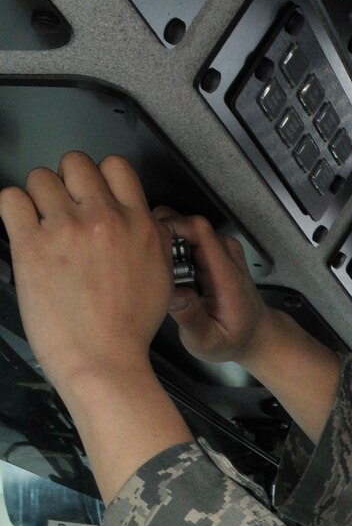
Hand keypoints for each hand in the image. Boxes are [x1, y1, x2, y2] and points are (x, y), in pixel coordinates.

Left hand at [0, 152, 172, 397]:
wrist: (104, 362)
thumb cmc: (129, 331)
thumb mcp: (162, 278)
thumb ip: (153, 239)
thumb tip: (142, 219)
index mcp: (138, 225)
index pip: (115, 166)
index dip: (99, 177)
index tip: (92, 195)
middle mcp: (103, 219)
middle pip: (75, 163)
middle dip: (67, 183)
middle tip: (64, 210)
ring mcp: (66, 229)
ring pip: (40, 177)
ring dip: (38, 198)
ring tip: (42, 225)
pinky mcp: (32, 245)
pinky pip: (10, 199)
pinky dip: (13, 209)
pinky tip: (23, 229)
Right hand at [153, 208, 270, 369]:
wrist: (254, 333)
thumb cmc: (232, 338)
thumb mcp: (209, 341)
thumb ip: (192, 319)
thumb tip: (174, 295)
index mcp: (225, 273)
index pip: (198, 230)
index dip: (169, 230)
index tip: (150, 248)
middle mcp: (225, 253)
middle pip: (186, 222)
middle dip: (160, 236)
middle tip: (148, 263)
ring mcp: (221, 247)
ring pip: (183, 225)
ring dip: (163, 241)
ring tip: (155, 268)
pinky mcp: (214, 248)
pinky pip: (186, 234)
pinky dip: (170, 245)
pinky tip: (165, 268)